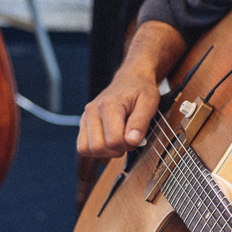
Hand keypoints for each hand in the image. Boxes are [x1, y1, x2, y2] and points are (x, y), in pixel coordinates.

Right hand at [77, 20, 186, 157]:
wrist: (131, 80)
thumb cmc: (141, 90)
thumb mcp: (149, 102)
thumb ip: (141, 121)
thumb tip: (131, 141)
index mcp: (108, 105)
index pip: (113, 140)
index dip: (128, 145)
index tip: (138, 137)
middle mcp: (92, 111)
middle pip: (97, 147)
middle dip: (117, 150)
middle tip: (129, 140)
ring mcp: (85, 117)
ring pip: (86, 149)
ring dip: (106, 152)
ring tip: (120, 141)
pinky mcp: (83, 123)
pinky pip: (82, 147)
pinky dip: (96, 150)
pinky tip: (110, 142)